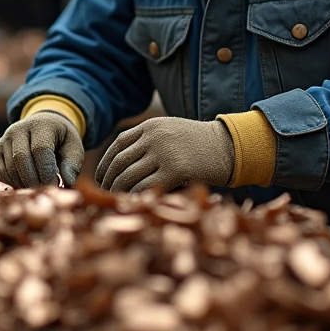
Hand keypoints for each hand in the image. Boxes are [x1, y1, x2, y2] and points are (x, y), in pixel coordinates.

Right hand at [0, 111, 83, 187]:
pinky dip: (10, 183)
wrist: (44, 128)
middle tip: (44, 191)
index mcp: (41, 125)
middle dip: (34, 180)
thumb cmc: (61, 141)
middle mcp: (18, 129)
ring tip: (36, 188)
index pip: (40, 149)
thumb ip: (71, 165)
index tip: (54, 185)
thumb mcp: (73, 148)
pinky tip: (23, 185)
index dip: (46, 171)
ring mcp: (4, 140)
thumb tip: (66, 183)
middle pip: (21, 159)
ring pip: (9, 167)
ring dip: (23, 184)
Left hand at [95, 117, 234, 192]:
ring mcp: (164, 152)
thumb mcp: (171, 132)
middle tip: (104, 194)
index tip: (100, 177)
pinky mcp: (175, 169)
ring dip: (118, 191)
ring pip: (129, 175)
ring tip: (116, 201)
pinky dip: (135, 196)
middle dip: (108, 180)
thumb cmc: (199, 145)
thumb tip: (121, 164)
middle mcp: (154, 137)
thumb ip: (148, 141)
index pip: (118, 145)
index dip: (105, 163)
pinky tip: (134, 203)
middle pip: (120, 161)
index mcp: (151, 126)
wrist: (229, 147)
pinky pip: (145, 187)